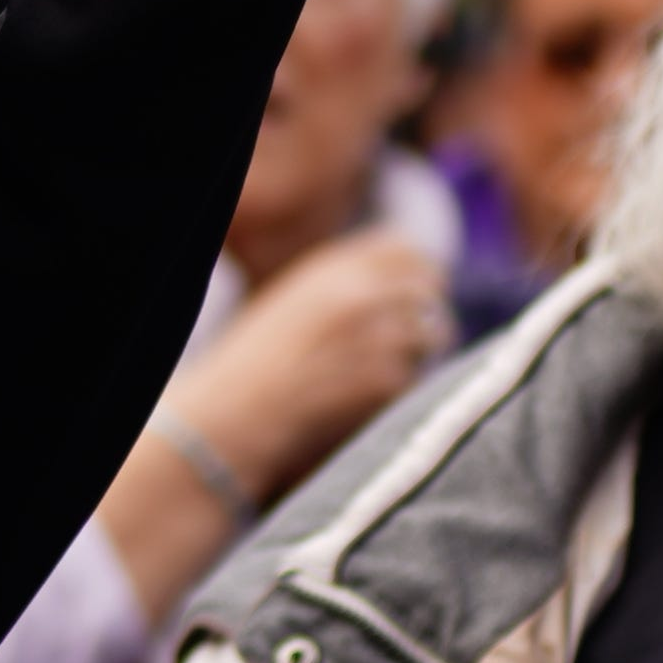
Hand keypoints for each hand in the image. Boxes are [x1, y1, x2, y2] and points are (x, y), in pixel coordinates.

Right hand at [174, 229, 454, 495]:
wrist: (230, 414)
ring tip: (376, 375)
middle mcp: (356, 293)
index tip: (417, 293)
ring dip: (416, 356)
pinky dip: (396, 393)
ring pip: (432, 335)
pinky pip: (414, 379)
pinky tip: (359, 402)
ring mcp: (373, 334)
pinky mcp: (383, 379)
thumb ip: (344, 287)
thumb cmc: (253, 366)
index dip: (418, 271)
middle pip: (428, 290)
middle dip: (426, 316)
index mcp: (330, 269)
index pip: (406, 248)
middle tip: (412, 342)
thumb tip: (407, 288)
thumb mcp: (293, 304)